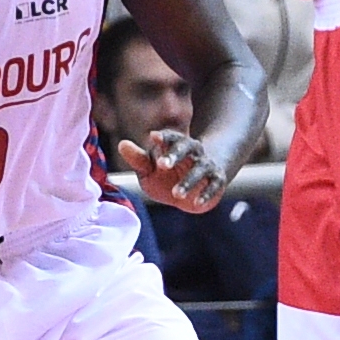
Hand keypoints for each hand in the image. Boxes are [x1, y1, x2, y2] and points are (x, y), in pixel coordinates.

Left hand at [111, 128, 228, 211]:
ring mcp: (206, 165)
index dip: (163, 136)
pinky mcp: (217, 180)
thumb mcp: (149, 169)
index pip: (171, 136)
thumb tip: (122, 144)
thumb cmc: (166, 176)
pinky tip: (197, 202)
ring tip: (176, 194)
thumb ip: (138, 159)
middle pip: (187, 147)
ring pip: (200, 168)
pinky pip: (214, 184)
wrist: (195, 189)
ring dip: (189, 180)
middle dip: (175, 154)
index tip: (153, 137)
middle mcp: (193, 151)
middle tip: (162, 165)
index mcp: (175, 144)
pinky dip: (207, 193)